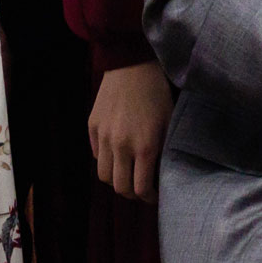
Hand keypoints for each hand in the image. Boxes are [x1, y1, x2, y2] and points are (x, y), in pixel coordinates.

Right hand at [87, 60, 172, 201]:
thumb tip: (161, 173)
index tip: (155, 196)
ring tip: (127, 176)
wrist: (133, 64)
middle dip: (131, 194)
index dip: (148, 198)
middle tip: (141, 190)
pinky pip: (96, 155)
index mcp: (144, 146)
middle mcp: (120, 146)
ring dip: (116, 180)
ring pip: (104, 175)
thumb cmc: (158, 92)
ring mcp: (103, 137)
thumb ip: (164, 150)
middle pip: (119, 187)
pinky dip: (106, 161)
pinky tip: (118, 156)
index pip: (140, 188)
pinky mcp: (92, 127)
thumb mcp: (169, 122)